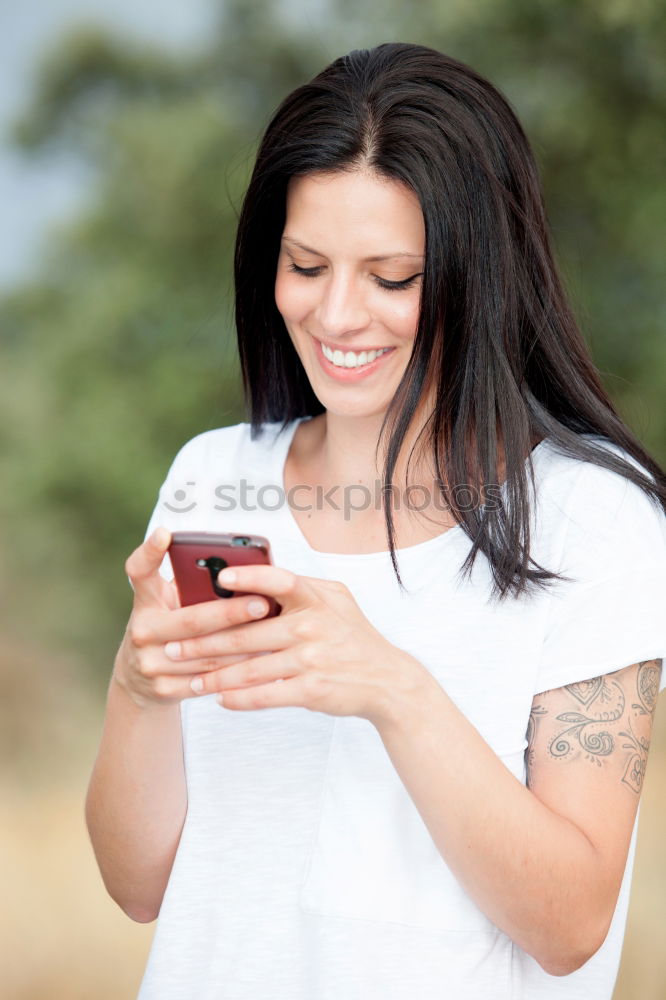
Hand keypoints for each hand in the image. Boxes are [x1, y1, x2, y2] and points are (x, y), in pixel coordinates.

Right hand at [114, 527, 274, 709]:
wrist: (139, 680)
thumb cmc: (169, 626)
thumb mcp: (169, 601)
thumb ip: (192, 585)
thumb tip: (241, 569)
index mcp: (145, 600)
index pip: (139, 570)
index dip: (150, 551)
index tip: (166, 533)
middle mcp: (141, 629)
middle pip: (190, 620)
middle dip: (230, 613)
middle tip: (263, 603)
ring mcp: (149, 663)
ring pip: (205, 654)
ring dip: (243, 645)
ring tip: (272, 632)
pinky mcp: (162, 689)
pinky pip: (207, 680)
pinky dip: (235, 671)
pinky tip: (260, 661)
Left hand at [161, 562, 429, 727]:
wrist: (387, 680)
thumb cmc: (352, 635)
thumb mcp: (336, 599)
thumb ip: (300, 586)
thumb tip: (255, 576)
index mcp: (316, 597)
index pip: (279, 580)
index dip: (249, 578)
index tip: (218, 578)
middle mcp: (312, 626)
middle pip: (247, 633)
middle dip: (203, 642)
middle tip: (172, 647)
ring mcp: (311, 659)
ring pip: (250, 668)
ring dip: (214, 677)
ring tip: (190, 680)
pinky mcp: (311, 690)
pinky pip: (266, 695)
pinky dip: (239, 699)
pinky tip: (219, 699)